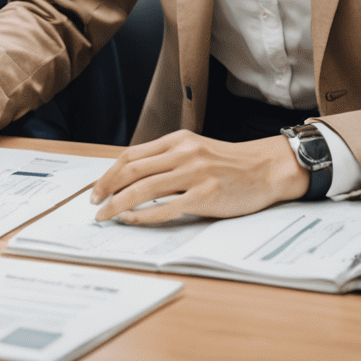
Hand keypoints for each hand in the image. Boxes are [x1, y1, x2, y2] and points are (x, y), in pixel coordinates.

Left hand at [88, 130, 308, 222]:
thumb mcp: (194, 149)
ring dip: (119, 204)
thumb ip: (167, 158)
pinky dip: (144, 216)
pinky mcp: (206, 196)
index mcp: (177, 140)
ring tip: (106, 216)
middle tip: (94, 204)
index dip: (109, 172)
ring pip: (144, 189)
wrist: (266, 169)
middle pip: (132, 170)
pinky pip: (166, 208)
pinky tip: (132, 220)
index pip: (132, 155)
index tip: (97, 189)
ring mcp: (194, 174)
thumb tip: (132, 176)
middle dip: (107, 188)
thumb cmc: (228, 163)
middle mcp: (183, 153)